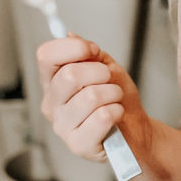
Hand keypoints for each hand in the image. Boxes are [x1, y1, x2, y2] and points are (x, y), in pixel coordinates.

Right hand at [37, 35, 148, 162]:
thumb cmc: (117, 97)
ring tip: (115, 99)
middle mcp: (51, 105)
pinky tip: (116, 116)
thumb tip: (69, 35)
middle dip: (100, 72)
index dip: (73, 47)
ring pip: (90, 96)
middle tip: (109, 80)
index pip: (46, 56)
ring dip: (113, 93)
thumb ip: (87, 52)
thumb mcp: (105, 67)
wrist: (135, 127)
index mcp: (53, 82)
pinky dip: (117, 111)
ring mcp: (62, 126)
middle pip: (69, 75)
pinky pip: (102, 117)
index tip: (92, 50)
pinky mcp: (79, 145)